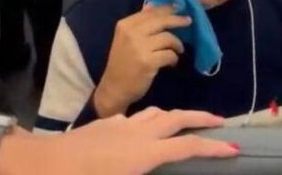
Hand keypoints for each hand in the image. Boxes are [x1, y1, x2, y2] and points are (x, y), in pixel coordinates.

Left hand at [45, 107, 238, 174]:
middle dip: (200, 118)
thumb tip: (160, 163)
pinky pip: (133, 118)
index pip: (188, 146)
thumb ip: (144, 172)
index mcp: (146, 153)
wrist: (47, 163)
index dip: (213, 147)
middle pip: (176, 118)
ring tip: (185, 120)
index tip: (234, 148)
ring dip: (174, 114)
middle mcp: (137, 133)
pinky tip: (142, 128)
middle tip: (219, 121)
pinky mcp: (104, 124)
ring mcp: (119, 125)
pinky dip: (146, 120)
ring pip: (155, 112)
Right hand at [94, 4, 189, 116]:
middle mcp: (131, 33)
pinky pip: (170, 55)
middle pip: (161, 21)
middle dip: (177, 20)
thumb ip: (139, 22)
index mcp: (125, 25)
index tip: (178, 8)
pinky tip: (171, 63)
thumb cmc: (122, 62)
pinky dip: (174, 58)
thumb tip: (152, 5)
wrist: (115, 87)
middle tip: (188, 21)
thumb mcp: (125, 38)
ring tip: (177, 50)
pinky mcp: (148, 62)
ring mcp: (139, 47)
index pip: (150, 12)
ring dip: (177, 44)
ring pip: (168, 38)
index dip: (166, 9)